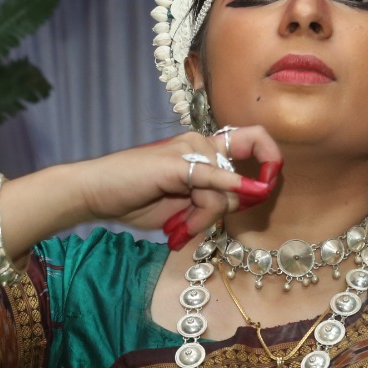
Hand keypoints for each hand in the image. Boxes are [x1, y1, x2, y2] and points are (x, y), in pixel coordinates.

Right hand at [77, 126, 281, 247]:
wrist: (96, 194)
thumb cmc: (137, 199)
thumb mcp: (185, 207)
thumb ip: (214, 204)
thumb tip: (244, 203)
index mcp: (204, 150)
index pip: (253, 140)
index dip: (271, 158)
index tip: (268, 187)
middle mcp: (200, 143)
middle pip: (238, 182)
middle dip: (222, 213)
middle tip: (193, 227)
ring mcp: (188, 149)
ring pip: (223, 191)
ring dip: (204, 219)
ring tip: (179, 227)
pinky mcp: (176, 163)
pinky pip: (212, 178)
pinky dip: (229, 187)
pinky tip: (246, 190)